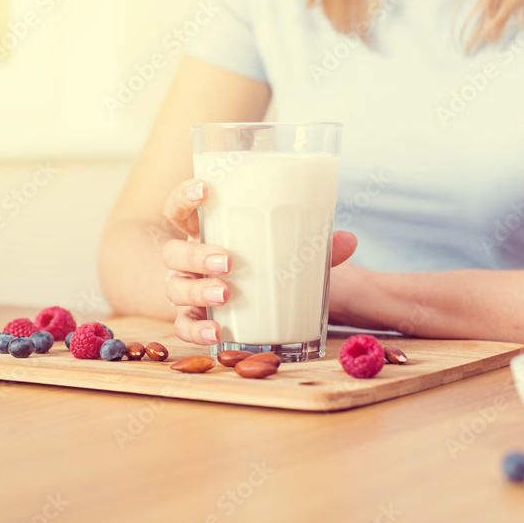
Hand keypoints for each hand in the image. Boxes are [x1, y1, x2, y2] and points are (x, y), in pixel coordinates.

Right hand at [161, 178, 357, 344]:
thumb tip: (350, 240)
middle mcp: (189, 260)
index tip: (205, 189)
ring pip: (175, 288)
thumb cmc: (268, 263)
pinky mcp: (192, 319)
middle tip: (228, 260)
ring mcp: (186, 290)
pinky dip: (198, 330)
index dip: (184, 196)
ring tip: (226, 293)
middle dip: (196, 254)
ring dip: (198, 290)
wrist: (259, 302)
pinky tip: (218, 332)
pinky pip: (184, 327)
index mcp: (207, 231)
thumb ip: (316, 244)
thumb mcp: (288, 250)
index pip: (179, 208)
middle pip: (173, 252)